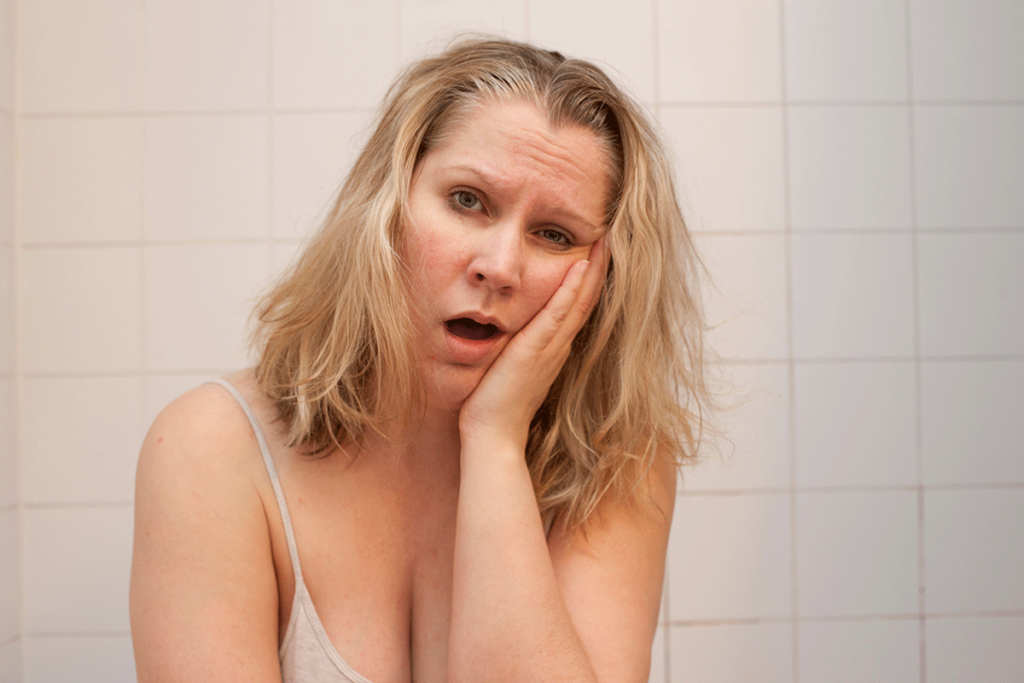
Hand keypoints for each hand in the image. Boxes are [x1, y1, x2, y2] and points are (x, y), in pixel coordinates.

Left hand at [459, 237, 609, 448]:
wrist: (493, 433)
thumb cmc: (495, 402)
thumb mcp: (510, 363)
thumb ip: (518, 344)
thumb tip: (510, 324)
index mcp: (553, 347)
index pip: (576, 305)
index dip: (589, 278)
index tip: (597, 249)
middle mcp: (558, 345)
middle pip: (586, 299)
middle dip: (599, 266)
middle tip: (611, 235)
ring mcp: (550, 347)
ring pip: (578, 302)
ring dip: (592, 270)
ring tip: (605, 240)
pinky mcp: (535, 350)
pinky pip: (558, 314)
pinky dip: (570, 290)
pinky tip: (579, 267)